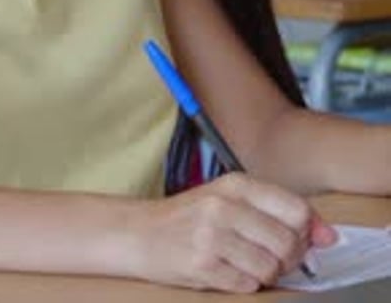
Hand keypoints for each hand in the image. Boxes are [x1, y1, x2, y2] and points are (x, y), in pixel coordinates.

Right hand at [127, 173, 334, 292]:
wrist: (140, 232)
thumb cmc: (191, 216)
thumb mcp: (231, 199)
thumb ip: (278, 211)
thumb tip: (328, 235)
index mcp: (237, 184)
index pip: (296, 209)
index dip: (306, 232)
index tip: (304, 241)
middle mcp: (225, 205)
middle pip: (287, 241)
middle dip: (288, 258)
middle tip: (272, 257)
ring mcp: (212, 235)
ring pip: (270, 267)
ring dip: (266, 274)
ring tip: (247, 264)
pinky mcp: (201, 265)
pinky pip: (247, 285)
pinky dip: (245, 284)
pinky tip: (229, 272)